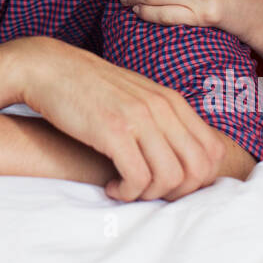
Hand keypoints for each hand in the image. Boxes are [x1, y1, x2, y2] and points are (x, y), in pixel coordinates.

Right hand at [14, 36, 228, 201]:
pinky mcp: (113, 131)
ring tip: (127, 189)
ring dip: (149, 194)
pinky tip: (112, 187)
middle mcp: (161, 107)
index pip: (212, 152)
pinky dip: (127, 193)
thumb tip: (183, 155)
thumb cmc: (90, 88)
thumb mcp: (136, 96)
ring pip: (170, 178)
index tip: (169, 184)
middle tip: (149, 192)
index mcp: (171, 100)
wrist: (49, 68)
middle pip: (198, 170)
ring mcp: (139, 118)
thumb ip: (162, 119)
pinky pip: (138, 178)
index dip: (197, 180)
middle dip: (177, 192)